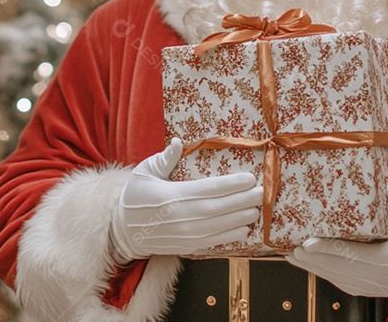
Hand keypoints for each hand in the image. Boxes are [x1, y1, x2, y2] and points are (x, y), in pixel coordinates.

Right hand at [109, 138, 262, 261]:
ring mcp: (185, 234)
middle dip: (244, 200)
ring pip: (220, 226)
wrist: (123, 230)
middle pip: (220, 208)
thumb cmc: (135, 196)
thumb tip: (178, 142)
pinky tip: (245, 228)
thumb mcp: (145, 172)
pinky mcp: (187, 246)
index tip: (250, 178)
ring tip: (259, 208)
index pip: (209, 189)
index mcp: (172, 196)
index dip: (232, 184)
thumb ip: (165, 159)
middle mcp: (182, 217)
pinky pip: (214, 242)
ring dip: (242, 217)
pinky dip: (231, 235)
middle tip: (263, 192)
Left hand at [286, 185, 387, 298]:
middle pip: (337, 268)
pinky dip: (322, 274)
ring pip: (335, 277)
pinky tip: (308, 265)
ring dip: (312, 267)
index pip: (352, 255)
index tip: (308, 243)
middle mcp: (375, 275)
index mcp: (386, 259)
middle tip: (291, 248)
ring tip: (291, 255)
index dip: (328, 250)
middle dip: (312, 259)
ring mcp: (369, 285)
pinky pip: (340, 282)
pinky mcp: (365, 289)